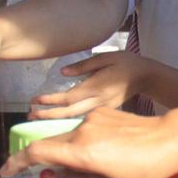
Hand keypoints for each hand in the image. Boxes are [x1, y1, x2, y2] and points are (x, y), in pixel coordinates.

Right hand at [1, 98, 177, 177]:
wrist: (169, 138)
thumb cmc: (142, 169)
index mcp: (80, 151)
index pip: (35, 153)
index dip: (17, 163)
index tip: (8, 173)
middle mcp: (81, 129)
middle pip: (49, 145)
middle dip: (44, 165)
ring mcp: (91, 117)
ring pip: (66, 137)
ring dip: (66, 154)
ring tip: (87, 169)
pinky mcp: (101, 110)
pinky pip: (82, 128)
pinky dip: (81, 143)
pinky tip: (102, 153)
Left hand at [31, 51, 151, 119]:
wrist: (147, 76)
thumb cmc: (127, 63)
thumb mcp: (106, 57)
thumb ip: (83, 66)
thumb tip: (62, 73)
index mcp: (96, 87)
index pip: (68, 97)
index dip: (50, 101)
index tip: (35, 100)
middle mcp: (98, 100)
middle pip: (69, 112)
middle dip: (48, 115)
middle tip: (30, 115)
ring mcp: (103, 107)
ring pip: (76, 118)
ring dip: (56, 119)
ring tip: (39, 118)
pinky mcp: (106, 110)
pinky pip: (84, 117)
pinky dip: (69, 120)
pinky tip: (59, 119)